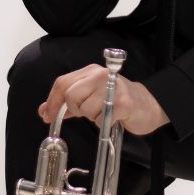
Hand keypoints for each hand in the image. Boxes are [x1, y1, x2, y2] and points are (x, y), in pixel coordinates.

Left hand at [39, 64, 169, 135]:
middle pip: (71, 95)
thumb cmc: (118, 102)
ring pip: (85, 108)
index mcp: (92, 71)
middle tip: (88, 111)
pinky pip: (100, 118)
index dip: (52, 101)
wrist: (149, 105)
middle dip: (76, 109)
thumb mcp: (91, 97)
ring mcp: (114, 87)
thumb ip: (67, 102)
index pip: (62, 83)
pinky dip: (103, 123)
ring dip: (92, 117)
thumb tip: (44, 111)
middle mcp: (102, 75)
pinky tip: (113, 118)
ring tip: (105, 113)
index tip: (48, 115)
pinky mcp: (123, 103)